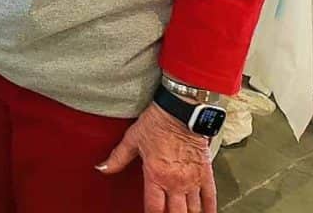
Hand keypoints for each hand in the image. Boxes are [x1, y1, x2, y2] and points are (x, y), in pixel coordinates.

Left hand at [97, 102, 215, 212]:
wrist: (181, 111)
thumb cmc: (158, 122)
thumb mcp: (132, 139)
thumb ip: (117, 158)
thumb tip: (102, 168)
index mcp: (156, 175)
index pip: (153, 209)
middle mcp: (175, 182)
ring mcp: (192, 180)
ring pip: (193, 211)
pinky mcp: (206, 174)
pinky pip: (210, 198)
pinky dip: (209, 210)